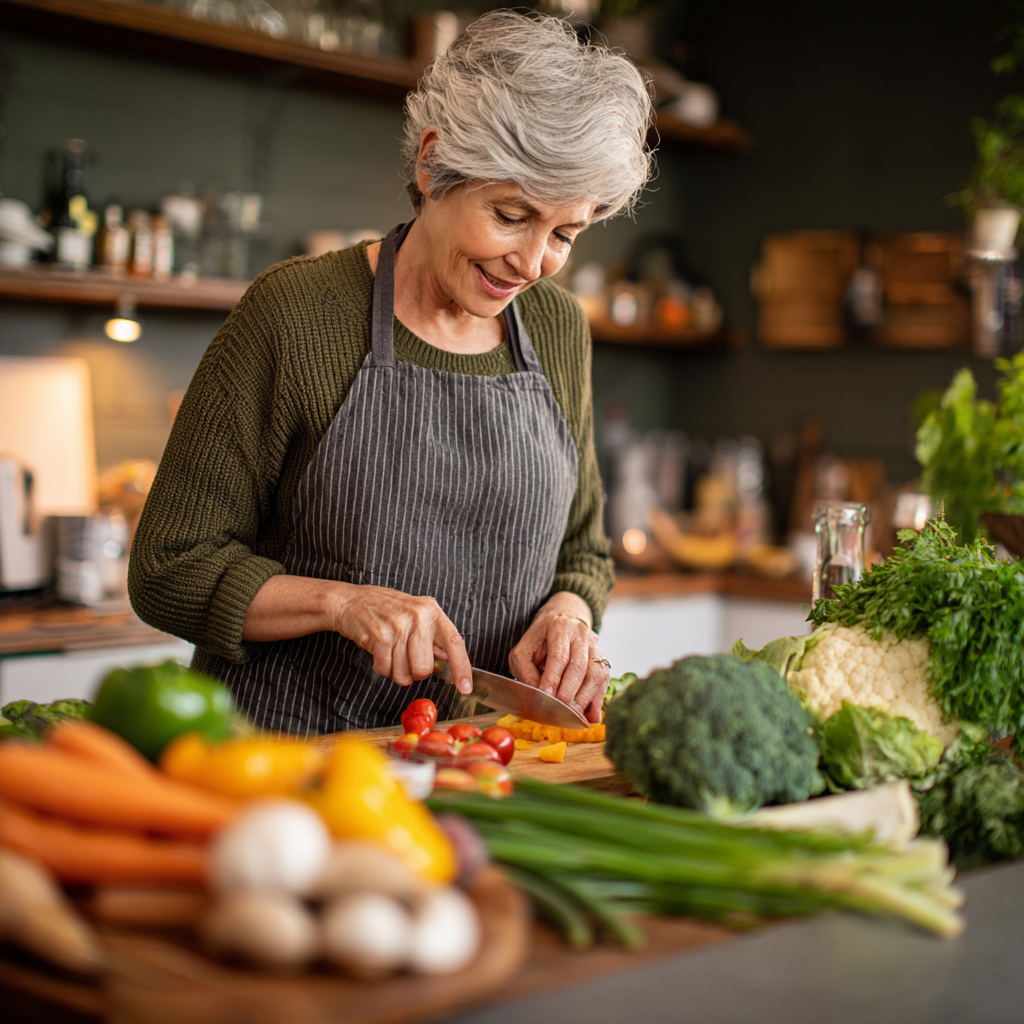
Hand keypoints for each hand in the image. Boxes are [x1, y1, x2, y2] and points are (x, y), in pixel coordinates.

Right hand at [331, 584, 472, 691]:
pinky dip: (381, 667)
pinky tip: (378, 651)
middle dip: (414, 672)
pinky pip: (386, 670)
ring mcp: (399, 625)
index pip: (454, 643)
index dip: (462, 668)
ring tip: (389, 651)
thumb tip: (450, 661)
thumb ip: (433, 636)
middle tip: (404, 657)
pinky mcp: (380, 636)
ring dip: (395, 671)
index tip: (465, 687)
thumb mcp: (415, 614)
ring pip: (404, 673)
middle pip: (425, 669)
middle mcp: (418, 616)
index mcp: (432, 611)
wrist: (350, 600)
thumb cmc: (385, 610)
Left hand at [508, 592, 609, 722]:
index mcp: (559, 627)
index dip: (553, 678)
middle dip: (569, 691)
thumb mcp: (523, 649)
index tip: (546, 696)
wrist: (562, 617)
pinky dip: (598, 699)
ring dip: (585, 697)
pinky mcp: (602, 658)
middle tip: (560, 709)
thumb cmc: (539, 638)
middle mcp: (581, 634)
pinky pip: (604, 680)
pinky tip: (591, 715)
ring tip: (574, 714)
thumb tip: (537, 693)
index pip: (559, 656)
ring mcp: (595, 646)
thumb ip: (525, 670)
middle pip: (579, 666)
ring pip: (596, 674)